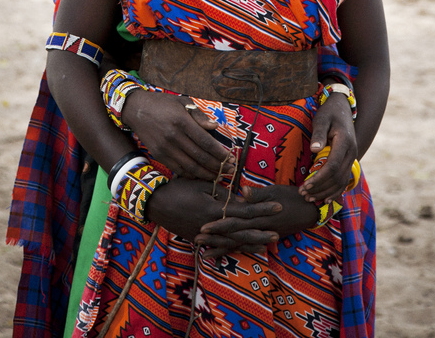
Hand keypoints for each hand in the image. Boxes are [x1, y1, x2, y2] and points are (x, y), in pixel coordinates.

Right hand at [122, 89, 233, 179]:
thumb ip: (199, 115)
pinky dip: (192, 175)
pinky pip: (179, 169)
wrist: (137, 110)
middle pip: (200, 156)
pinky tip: (202, 175)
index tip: (231, 158)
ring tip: (220, 176)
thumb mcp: (182, 102)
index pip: (205, 141)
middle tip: (231, 170)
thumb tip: (215, 126)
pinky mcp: (159, 155)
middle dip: (218, 166)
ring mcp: (165, 148)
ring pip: (190, 166)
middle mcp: (173, 136)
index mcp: (182, 121)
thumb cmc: (163, 104)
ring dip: (207, 173)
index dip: (220, 152)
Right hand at [145, 177, 282, 243]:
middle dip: (260, 231)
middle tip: (278, 233)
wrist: (156, 203)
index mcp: (215, 209)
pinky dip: (231, 248)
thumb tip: (239, 197)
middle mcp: (213, 226)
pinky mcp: (199, 240)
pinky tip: (240, 250)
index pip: (245, 210)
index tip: (278, 206)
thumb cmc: (178, 188)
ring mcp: (206, 236)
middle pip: (242, 230)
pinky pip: (219, 246)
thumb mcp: (201, 184)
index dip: (262, 209)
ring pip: (232, 241)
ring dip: (250, 242)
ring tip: (265, 245)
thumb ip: (221, 192)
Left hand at [195, 184, 317, 258]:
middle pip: (233, 235)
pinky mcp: (265, 239)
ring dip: (221, 248)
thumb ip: (258, 194)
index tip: (202, 226)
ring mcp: (262, 235)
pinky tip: (223, 255)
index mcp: (259, 215)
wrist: (310, 209)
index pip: (235, 221)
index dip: (219, 224)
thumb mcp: (275, 191)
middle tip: (196, 239)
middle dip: (214, 238)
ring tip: (204, 252)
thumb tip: (242, 191)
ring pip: (238, 244)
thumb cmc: (292, 196)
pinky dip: (235, 251)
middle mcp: (259, 228)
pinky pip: (248, 247)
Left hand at [298, 93, 356, 203]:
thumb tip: (314, 149)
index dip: (319, 178)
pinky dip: (335, 191)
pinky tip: (325, 199)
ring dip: (326, 192)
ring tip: (310, 198)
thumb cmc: (329, 112)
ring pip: (342, 181)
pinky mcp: (350, 161)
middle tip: (303, 194)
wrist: (343, 107)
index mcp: (345, 142)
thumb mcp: (321, 119)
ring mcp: (353, 157)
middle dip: (320, 188)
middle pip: (337, 177)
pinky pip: (344, 180)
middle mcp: (352, 152)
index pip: (332, 166)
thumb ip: (319, 134)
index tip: (305, 185)